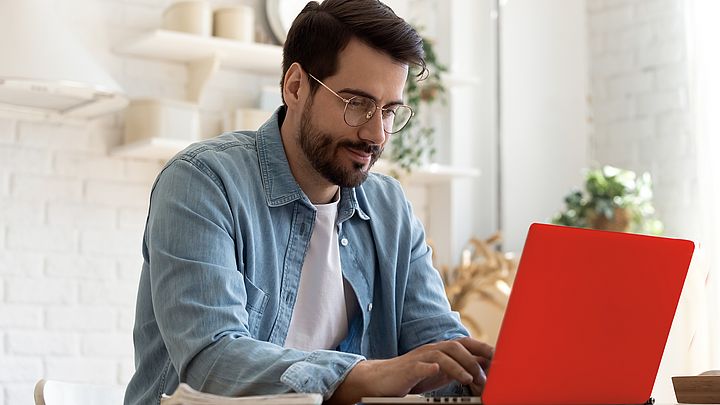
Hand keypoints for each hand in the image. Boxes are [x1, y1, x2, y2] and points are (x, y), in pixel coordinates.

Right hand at [327, 337, 493, 404]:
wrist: (381, 380)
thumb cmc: (411, 377)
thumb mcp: (439, 372)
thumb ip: (457, 369)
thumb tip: (481, 371)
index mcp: (441, 351)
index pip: (466, 344)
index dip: (483, 348)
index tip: (500, 358)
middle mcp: (432, 350)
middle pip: (457, 345)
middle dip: (475, 356)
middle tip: (488, 372)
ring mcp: (420, 358)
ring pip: (442, 354)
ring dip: (459, 366)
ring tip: (470, 379)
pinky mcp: (408, 369)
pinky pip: (421, 365)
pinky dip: (432, 367)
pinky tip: (438, 371)